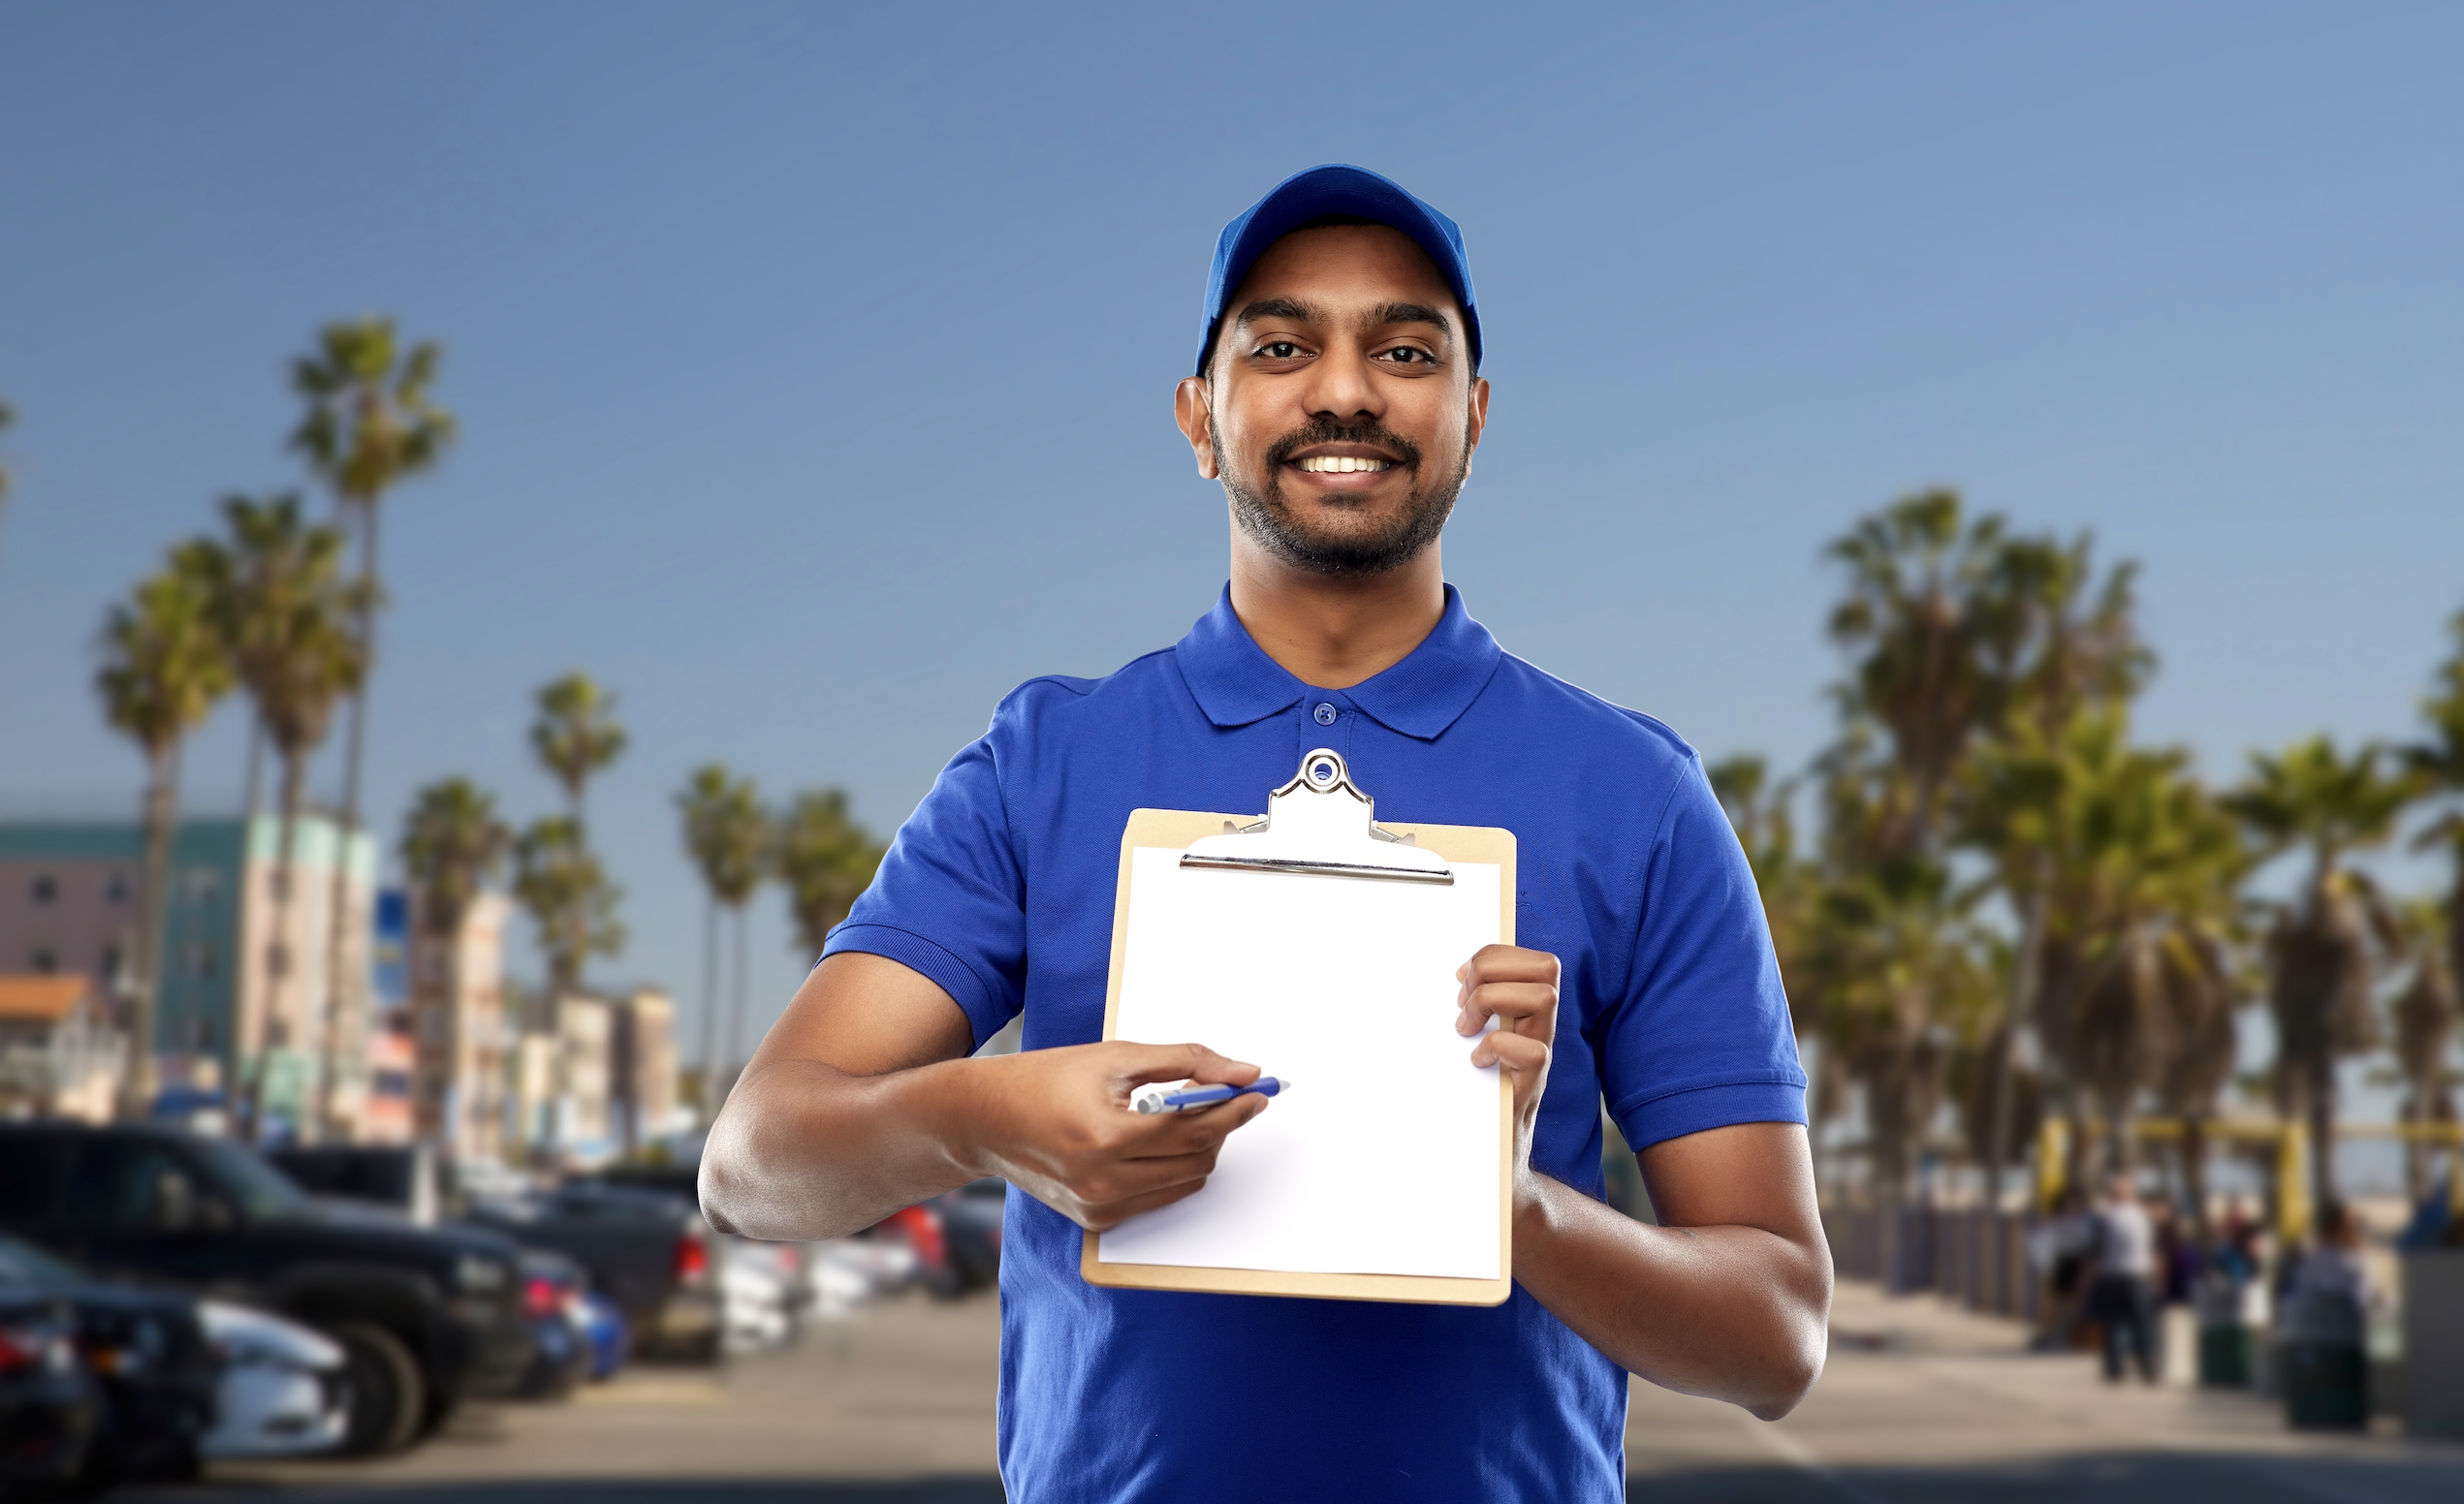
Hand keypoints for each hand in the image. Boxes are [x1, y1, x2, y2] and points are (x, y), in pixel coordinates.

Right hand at [953, 1041, 1269, 1231]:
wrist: (983, 1119)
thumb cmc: (1045, 1079)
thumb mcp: (1116, 1057)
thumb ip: (1185, 1061)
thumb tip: (1241, 1072)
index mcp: (1106, 1136)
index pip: (1195, 1127)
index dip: (1234, 1108)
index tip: (1257, 1092)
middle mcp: (1103, 1181)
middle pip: (1197, 1157)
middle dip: (1220, 1126)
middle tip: (1224, 1096)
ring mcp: (1100, 1206)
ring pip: (1185, 1181)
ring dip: (1198, 1148)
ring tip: (1184, 1114)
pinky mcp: (1097, 1221)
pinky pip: (1160, 1197)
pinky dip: (1172, 1170)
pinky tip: (1158, 1141)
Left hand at [1455, 944, 1558, 1179]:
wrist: (1493, 1162)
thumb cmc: (1474, 1102)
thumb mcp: (1471, 1048)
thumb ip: (1469, 1015)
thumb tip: (1444, 983)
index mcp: (1525, 1016)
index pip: (1537, 961)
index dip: (1498, 956)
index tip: (1460, 977)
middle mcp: (1540, 1032)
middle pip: (1547, 968)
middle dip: (1496, 970)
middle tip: (1463, 1002)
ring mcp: (1540, 1059)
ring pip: (1545, 998)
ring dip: (1493, 1003)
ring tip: (1466, 1029)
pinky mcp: (1531, 1088)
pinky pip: (1534, 1053)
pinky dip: (1499, 1048)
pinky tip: (1477, 1062)